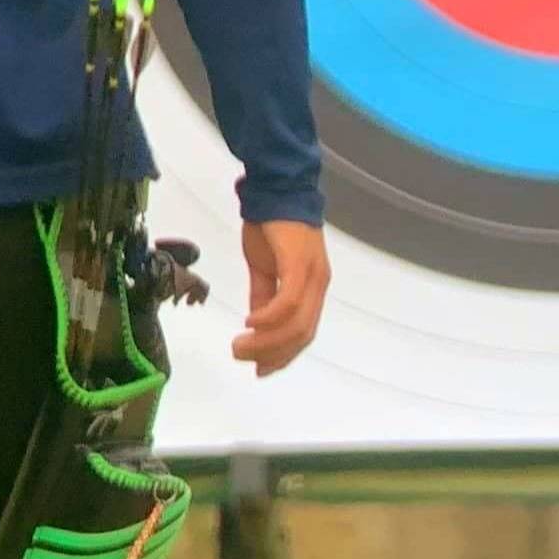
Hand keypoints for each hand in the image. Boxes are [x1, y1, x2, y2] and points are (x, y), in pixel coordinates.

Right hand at [235, 220, 329, 376]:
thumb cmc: (271, 225)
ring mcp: (311, 275)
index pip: (304, 332)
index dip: (284, 355)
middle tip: (244, 361)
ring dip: (266, 342)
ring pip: (295, 324)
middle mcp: (318, 284)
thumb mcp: (265, 268)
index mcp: (312, 287)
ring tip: (240, 347)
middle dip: (273, 355)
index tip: (260, 370)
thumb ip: (263, 296)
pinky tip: (250, 324)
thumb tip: (255, 324)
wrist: (274, 188)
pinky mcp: (298, 263)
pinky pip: (287, 301)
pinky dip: (269, 318)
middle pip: (302, 334)